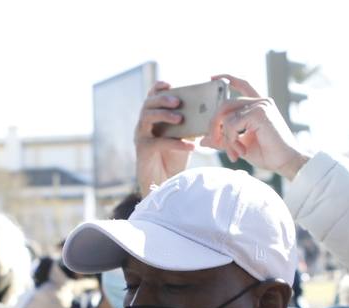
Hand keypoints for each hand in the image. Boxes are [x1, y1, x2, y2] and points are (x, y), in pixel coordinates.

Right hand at [135, 80, 198, 195]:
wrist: (163, 182)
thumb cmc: (173, 158)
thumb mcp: (183, 138)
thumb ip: (190, 126)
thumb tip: (207, 115)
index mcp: (153, 117)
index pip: (152, 96)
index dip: (158, 88)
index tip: (170, 84)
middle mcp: (144, 124)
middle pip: (148, 104)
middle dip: (162, 100)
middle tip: (178, 102)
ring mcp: (141, 136)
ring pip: (147, 118)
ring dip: (164, 115)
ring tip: (180, 119)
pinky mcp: (143, 150)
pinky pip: (158, 142)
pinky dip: (175, 143)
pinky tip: (191, 146)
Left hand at [206, 74, 309, 180]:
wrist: (286, 163)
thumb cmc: (268, 154)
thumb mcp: (240, 145)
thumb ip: (223, 139)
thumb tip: (202, 140)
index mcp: (258, 106)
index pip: (242, 85)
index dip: (227, 79)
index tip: (212, 78)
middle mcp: (261, 102)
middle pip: (225, 104)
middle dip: (214, 125)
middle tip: (215, 143)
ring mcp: (261, 105)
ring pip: (226, 117)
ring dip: (226, 139)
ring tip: (234, 154)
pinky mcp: (259, 112)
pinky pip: (232, 124)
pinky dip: (232, 140)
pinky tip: (241, 151)